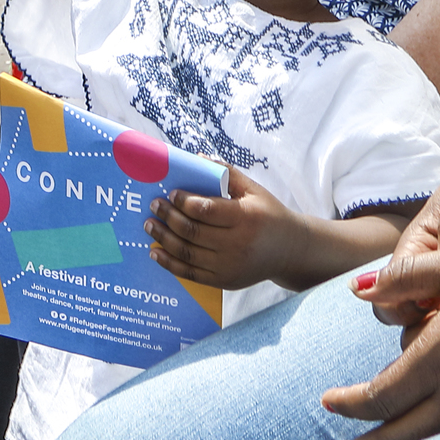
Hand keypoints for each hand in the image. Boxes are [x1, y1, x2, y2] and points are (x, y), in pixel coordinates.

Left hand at [148, 170, 301, 290]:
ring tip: (150, 225)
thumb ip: (227, 173)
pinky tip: (156, 252)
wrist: (289, 251)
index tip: (170, 193)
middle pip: (193, 232)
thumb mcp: (253, 190)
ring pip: (187, 253)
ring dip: (164, 239)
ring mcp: (229, 266)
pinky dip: (170, 264)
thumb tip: (196, 158)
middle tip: (154, 205)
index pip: (207, 210)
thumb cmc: (269, 214)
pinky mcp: (224, 281)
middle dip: (168, 217)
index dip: (184, 202)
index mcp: (245, 218)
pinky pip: (190, 274)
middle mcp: (237, 245)